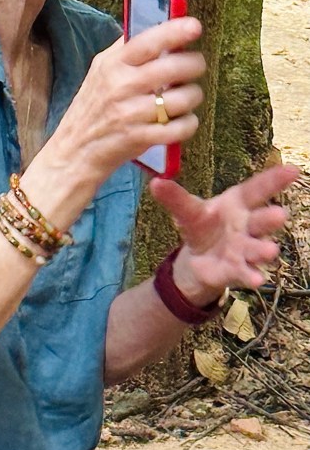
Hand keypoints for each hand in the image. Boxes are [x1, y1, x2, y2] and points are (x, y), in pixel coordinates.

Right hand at [53, 16, 205, 181]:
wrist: (73, 151)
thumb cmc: (92, 109)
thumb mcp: (100, 72)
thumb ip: (126, 51)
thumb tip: (159, 26)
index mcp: (112, 65)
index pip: (147, 41)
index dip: (174, 31)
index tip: (195, 26)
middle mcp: (120, 86)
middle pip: (173, 67)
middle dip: (194, 65)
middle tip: (195, 67)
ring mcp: (130, 114)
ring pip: (182, 98)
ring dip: (193, 96)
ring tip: (187, 97)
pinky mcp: (139, 138)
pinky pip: (179, 128)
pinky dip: (188, 124)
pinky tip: (183, 121)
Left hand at [150, 164, 298, 304]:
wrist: (200, 257)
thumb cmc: (203, 225)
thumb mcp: (188, 211)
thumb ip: (175, 198)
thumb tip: (155, 182)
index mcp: (237, 204)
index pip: (257, 189)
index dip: (274, 180)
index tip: (293, 170)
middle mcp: (247, 225)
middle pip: (261, 220)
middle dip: (271, 218)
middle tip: (280, 215)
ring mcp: (245, 248)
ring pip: (257, 248)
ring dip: (264, 249)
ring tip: (270, 251)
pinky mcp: (238, 269)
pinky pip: (246, 272)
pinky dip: (251, 275)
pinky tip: (257, 279)